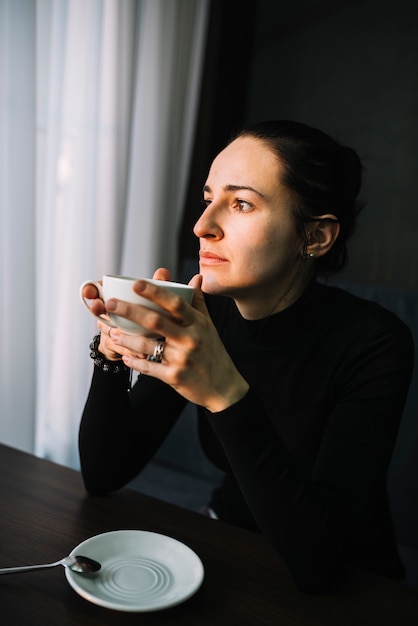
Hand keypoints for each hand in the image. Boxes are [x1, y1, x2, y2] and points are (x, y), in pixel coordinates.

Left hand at [108, 269, 248, 411]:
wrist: (223, 387)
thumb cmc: (213, 352)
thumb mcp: (209, 326)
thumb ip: (198, 301)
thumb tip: (196, 277)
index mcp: (197, 323)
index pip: (175, 303)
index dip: (155, 292)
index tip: (135, 283)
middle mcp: (190, 339)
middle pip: (156, 321)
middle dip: (130, 311)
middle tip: (110, 303)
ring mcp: (182, 358)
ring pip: (148, 345)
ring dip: (127, 338)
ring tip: (112, 332)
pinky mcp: (174, 376)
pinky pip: (149, 367)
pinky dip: (135, 362)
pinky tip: (125, 356)